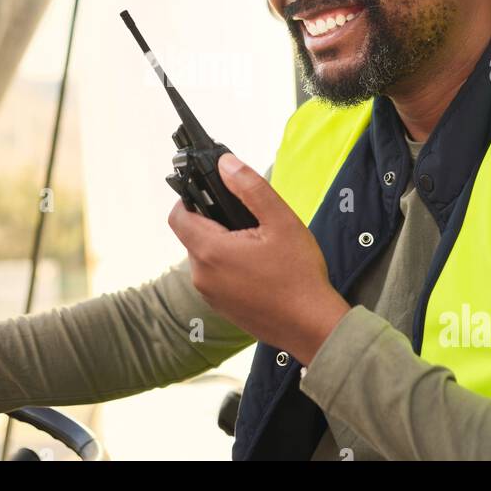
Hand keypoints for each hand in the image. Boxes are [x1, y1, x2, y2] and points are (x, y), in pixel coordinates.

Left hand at [167, 153, 349, 364]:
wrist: (313, 327)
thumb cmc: (300, 276)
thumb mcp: (281, 221)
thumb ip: (250, 187)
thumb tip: (226, 163)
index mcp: (211, 252)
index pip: (177, 216)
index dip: (190, 198)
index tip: (212, 193)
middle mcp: (202, 276)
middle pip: (192, 235)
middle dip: (213, 221)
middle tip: (246, 219)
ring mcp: (210, 296)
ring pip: (204, 256)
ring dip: (222, 244)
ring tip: (256, 244)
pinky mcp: (221, 309)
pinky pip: (215, 277)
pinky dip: (229, 266)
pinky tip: (258, 267)